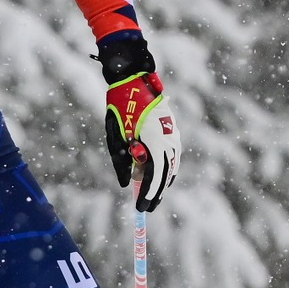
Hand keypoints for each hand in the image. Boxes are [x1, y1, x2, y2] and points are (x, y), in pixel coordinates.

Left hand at [99, 35, 179, 211]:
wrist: (134, 80)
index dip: (149, 194)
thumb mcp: (115, 137)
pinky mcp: (173, 131)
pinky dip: (165, 169)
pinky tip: (158, 177)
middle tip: (147, 208)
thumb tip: (128, 184)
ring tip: (151, 196)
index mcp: (155, 141)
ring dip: (160, 181)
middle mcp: (169, 140)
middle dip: (156, 193)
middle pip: (165, 174)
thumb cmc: (120, 107)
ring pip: (171, 166)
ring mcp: (173, 135)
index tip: (141, 208)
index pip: (155, 176)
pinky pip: (172, 157)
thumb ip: (121, 161)